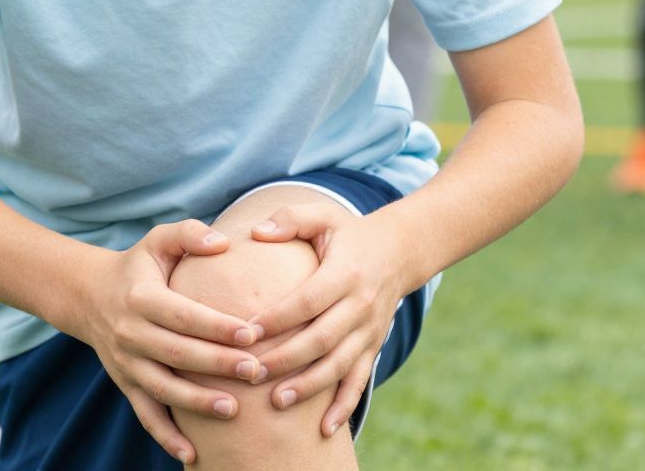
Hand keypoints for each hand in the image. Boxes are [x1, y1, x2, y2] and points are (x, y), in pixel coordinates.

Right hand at [71, 221, 269, 464]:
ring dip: (197, 403)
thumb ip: (190, 234)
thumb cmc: (140, 265)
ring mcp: (127, 364)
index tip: (253, 332)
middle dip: (218, 365)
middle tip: (257, 371)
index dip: (217, 326)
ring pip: (163, 389)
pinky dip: (166, 437)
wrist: (89, 296)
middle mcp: (131, 334)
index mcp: (142, 298)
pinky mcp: (126, 384)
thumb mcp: (158, 239)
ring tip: (234, 410)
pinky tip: (192, 454)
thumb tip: (223, 243)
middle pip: (177, 354)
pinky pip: (146, 415)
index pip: (184, 315)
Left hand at [244, 204, 414, 438]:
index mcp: (345, 272)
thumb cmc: (349, 233)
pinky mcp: (373, 347)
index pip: (307, 300)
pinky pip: (359, 380)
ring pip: (339, 365)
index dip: (277, 318)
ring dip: (309, 387)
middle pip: (321, 338)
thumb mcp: (323, 216)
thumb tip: (256, 232)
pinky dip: (344, 406)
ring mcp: (370, 330)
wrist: (400, 251)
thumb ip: (290, 219)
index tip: (244, 333)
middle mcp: (361, 304)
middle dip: (285, 360)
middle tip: (249, 374)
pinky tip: (323, 429)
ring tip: (277, 402)